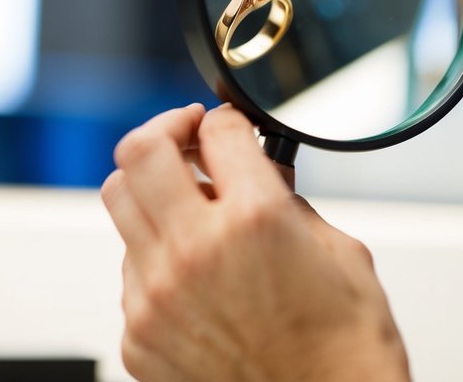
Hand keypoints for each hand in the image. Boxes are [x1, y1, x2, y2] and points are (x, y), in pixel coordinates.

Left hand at [101, 104, 409, 380]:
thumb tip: (261, 175)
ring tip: (186, 202)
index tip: (228, 126)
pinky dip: (156, 254)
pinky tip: (194, 269)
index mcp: (255, 218)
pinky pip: (129, 270)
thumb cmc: (343, 344)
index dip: (227, 118)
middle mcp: (195, 251)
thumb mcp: (339, 250)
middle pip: (139, 152)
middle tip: (187, 135)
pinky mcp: (139, 336)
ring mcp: (157, 297)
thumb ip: (288, 201)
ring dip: (153, 190)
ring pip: (119, 205)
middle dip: (167, 131)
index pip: (216, 129)